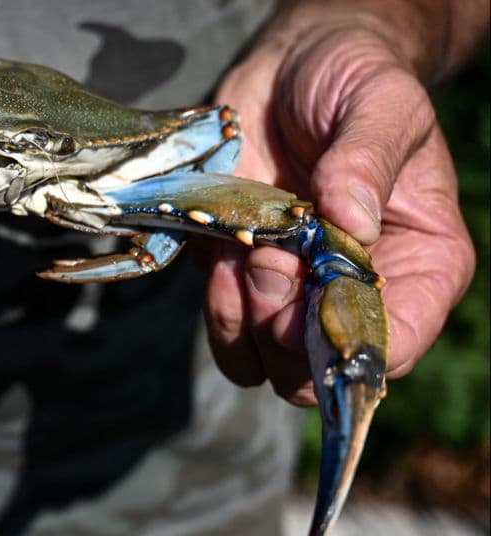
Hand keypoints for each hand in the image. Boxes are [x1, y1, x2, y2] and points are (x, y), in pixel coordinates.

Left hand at [207, 21, 475, 404]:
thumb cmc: (353, 81)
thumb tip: (350, 220)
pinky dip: (214, 302)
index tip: (312, 303)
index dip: (348, 344)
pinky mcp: (239, 277)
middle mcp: (355, 291)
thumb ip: (369, 159)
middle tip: (270, 266)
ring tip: (245, 257)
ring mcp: (293, 290)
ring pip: (263, 364)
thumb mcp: (381, 102)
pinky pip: (223, 326)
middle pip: (318, 369)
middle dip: (286, 332)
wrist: (289, 67)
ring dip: (243, 322)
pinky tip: (221, 251)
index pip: (395, 344)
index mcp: (420, 264)